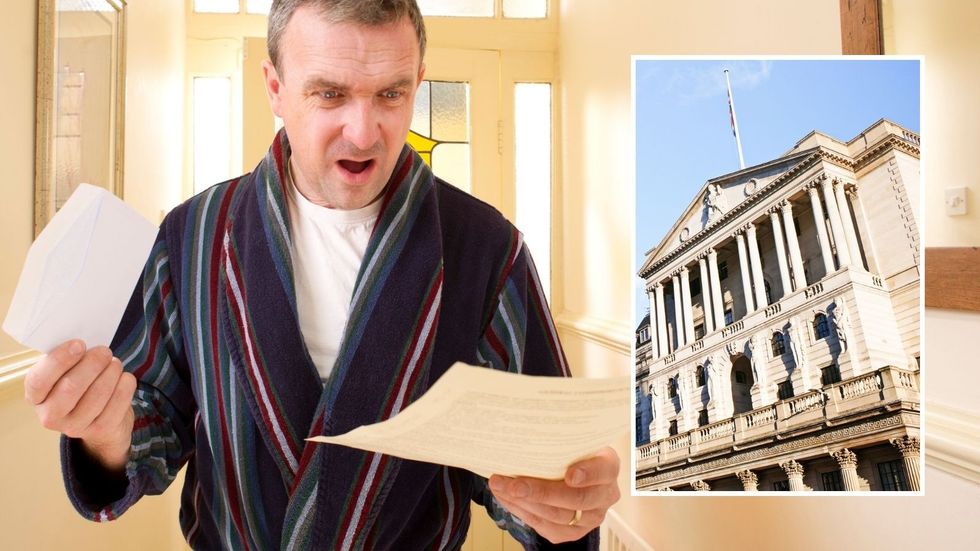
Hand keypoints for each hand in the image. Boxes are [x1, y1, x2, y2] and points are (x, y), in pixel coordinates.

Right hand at [24, 340, 136, 472]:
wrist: (99, 417)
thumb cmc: (79, 384)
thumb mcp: (65, 372)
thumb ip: (67, 358)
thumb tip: (83, 342)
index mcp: (35, 396)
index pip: (39, 380)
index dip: (59, 360)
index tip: (79, 344)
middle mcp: (50, 416)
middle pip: (71, 387)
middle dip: (92, 364)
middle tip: (104, 351)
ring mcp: (75, 427)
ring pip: (97, 395)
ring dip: (111, 372)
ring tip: (115, 363)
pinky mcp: (100, 430)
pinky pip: (117, 404)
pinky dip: (125, 386)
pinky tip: (125, 378)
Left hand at [489, 447, 620, 543]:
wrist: (576, 474)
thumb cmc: (571, 453)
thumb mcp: (573, 439)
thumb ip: (560, 437)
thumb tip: (528, 423)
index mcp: (608, 467)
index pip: (604, 470)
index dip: (588, 473)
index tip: (569, 474)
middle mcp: (604, 495)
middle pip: (576, 499)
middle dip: (541, 492)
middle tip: (514, 484)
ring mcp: (590, 517)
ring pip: (558, 516)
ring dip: (525, 502)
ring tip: (501, 487)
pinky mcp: (573, 532)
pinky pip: (546, 526)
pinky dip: (522, 511)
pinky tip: (506, 497)